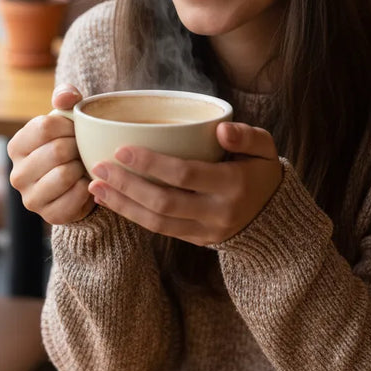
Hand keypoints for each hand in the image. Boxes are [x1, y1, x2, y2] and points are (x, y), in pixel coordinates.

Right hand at [7, 85, 94, 224]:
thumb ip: (65, 97)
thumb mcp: (66, 116)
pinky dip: (87, 188)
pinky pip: (75, 197)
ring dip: (82, 167)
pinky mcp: (49, 216)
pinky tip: (85, 183)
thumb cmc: (70, 143)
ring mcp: (30, 198)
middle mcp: (17, 174)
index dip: (69, 125)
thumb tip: (67, 97)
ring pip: (64, 174)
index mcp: (16, 146)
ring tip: (83, 165)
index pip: (45, 126)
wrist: (80, 179)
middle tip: (83, 149)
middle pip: (57, 151)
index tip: (77, 130)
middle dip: (78, 147)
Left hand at [87, 121, 281, 245]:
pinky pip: (160, 230)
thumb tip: (221, 130)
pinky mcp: (196, 240)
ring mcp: (205, 231)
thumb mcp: (265, 148)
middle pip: (164, 202)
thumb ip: (247, 136)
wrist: (274, 217)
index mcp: (232, 184)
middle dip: (127, 186)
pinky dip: (132, 216)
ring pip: (157, 222)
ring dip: (122, 205)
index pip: (185, 175)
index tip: (122, 149)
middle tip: (98, 167)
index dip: (151, 163)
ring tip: (96, 186)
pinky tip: (112, 201)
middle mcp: (217, 212)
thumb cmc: (261, 171)